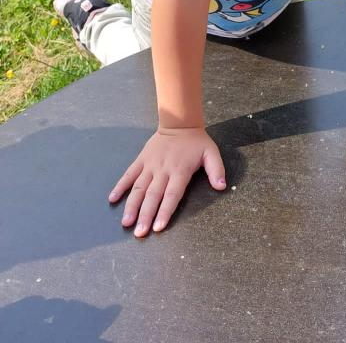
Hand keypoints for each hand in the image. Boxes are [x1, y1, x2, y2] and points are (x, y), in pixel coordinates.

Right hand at [108, 126, 225, 236]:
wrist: (179, 122)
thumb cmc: (196, 142)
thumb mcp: (211, 153)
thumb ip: (216, 170)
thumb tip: (222, 187)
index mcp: (180, 170)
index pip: (172, 195)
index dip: (165, 211)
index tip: (158, 227)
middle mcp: (163, 170)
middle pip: (153, 195)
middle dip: (146, 215)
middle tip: (139, 234)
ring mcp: (150, 165)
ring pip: (139, 188)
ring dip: (131, 206)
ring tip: (126, 222)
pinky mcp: (141, 160)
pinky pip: (129, 174)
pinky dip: (120, 186)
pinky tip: (112, 199)